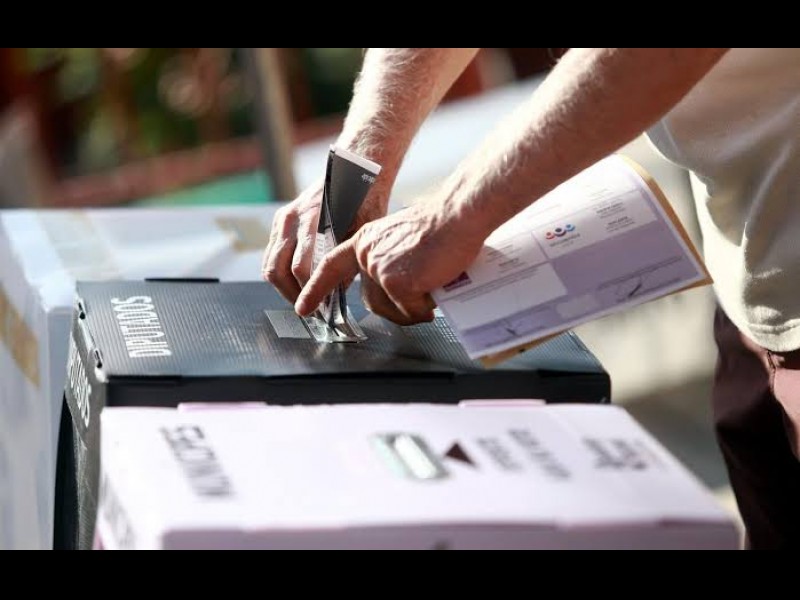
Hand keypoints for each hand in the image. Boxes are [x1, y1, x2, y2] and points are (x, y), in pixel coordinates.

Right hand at [262, 178, 388, 303]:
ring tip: (302, 297)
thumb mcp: (362, 233)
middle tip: (309, 307)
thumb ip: (346, 262)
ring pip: (270, 265)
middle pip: (279, 270)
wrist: (353, 170)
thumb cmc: (364, 200)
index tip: (319, 309)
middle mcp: (294, 219)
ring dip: (284, 286)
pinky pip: (271, 254)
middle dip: (293, 294)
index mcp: (315, 221)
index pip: (302, 268)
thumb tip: (334, 293)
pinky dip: (280, 272)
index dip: (310, 292)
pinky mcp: (281, 219)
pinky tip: (296, 281)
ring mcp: (284, 219)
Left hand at [294, 201, 485, 325]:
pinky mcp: (396, 283)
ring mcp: (379, 270)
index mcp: (365, 241)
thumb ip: (387, 259)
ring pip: (392, 309)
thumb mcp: (400, 239)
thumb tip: (393, 289)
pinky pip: (411, 310)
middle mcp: (366, 255)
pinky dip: (426, 306)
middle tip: (418, 304)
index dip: (317, 289)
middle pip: (372, 301)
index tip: (305, 308)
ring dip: (414, 309)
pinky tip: (437, 287)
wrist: (457, 216)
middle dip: (396, 309)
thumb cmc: (440, 227)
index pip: (332, 267)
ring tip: (433, 290)